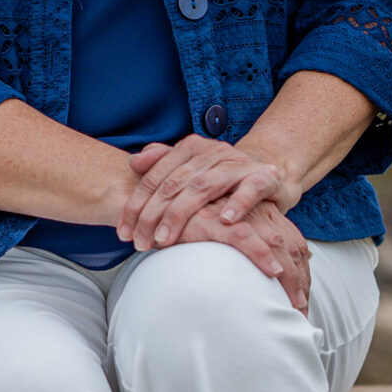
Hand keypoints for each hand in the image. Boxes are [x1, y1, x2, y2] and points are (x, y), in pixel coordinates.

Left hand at [118, 134, 292, 251]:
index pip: (155, 177)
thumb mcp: (191, 169)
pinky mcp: (263, 177)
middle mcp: (212, 152)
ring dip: (182, 213)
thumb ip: (161, 163)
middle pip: (174, 184)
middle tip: (140, 243)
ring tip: (165, 239)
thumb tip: (133, 162)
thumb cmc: (221, 177)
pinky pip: (250, 189)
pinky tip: (224, 220)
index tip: (124, 233)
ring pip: (204, 186)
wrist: (268, 171)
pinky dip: (237, 203)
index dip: (136, 205)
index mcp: (190, 148)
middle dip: (152, 215)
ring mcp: (237, 164)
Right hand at [178, 199, 311, 316]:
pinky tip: (272, 272)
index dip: (301, 272)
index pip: (292, 242)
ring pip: (275, 241)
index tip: (302, 299)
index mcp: (260, 213)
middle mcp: (251, 211)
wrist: (158, 212)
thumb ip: (248, 251)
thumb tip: (271, 275)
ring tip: (294, 300)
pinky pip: (244, 236)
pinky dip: (261, 254)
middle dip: (299, 279)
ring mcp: (233, 214)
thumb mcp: (225, 238)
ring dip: (289, 274)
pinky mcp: (212, 220)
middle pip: (290, 245)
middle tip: (302, 308)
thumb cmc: (192, 230)